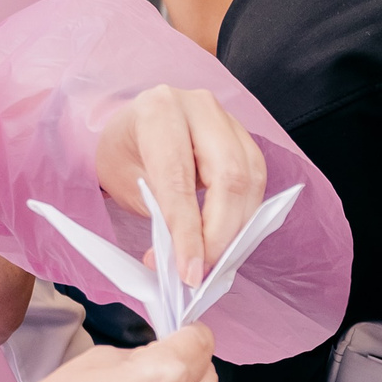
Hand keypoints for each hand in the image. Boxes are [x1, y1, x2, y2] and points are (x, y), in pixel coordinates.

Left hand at [93, 85, 267, 294]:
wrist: (133, 128)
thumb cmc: (125, 152)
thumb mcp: (126, 182)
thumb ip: (159, 217)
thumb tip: (187, 262)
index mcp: (160, 111)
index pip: (180, 180)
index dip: (188, 233)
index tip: (190, 273)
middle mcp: (200, 108)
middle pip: (229, 178)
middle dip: (220, 235)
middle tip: (204, 271)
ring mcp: (228, 121)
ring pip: (250, 182)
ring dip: (237, 230)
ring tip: (214, 259)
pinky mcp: (244, 139)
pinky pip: (257, 182)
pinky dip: (245, 217)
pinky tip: (229, 238)